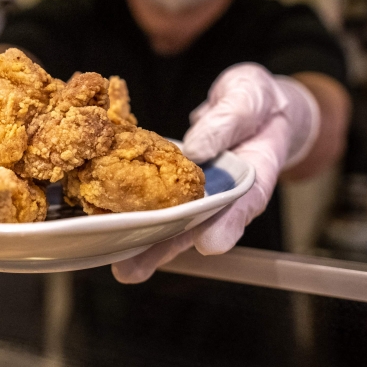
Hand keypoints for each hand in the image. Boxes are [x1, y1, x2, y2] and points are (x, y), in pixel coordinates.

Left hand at [111, 63, 319, 283]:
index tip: (208, 244)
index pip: (244, 203)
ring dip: (145, 242)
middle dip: (166, 248)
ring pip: (172, 221)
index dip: (227, 224)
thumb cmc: (258, 101)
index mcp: (254, 173)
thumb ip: (227, 119)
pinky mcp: (175, 182)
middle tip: (133, 269)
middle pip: (198, 227)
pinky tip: (108, 225)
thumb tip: (195, 147)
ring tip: (118, 264)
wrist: (253, 103)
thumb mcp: (249, 96)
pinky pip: (155, 199)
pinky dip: (133, 211)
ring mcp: (198, 191)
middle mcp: (224, 192)